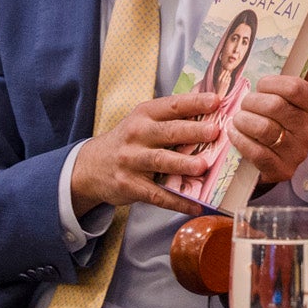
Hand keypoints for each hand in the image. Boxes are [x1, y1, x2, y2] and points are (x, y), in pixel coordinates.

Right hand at [69, 91, 225, 217]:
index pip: (172, 105)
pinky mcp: (130, 185)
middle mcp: (137, 135)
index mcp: (144, 115)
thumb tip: (213, 114)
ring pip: (160, 161)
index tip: (216, 101)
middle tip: (213, 132)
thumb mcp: (143, 122)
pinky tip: (195, 206)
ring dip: (182, 164)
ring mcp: (132, 161)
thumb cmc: (129, 141)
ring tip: (202, 167)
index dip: (195, 102)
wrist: (91, 166)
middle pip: (168, 132)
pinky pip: (157, 195)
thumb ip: (172, 118)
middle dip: (192, 131)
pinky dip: (177, 201)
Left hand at [225, 31, 307, 181]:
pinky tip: (235, 133)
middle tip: (245, 102)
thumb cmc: (285, 114)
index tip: (261, 83)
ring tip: (238, 117)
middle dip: (253, 102)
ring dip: (243, 120)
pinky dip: (241, 140)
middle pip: (276, 107)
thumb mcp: (297, 90)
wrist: (279, 155)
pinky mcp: (281, 170)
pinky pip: (257, 152)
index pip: (295, 88)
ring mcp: (297, 152)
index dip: (271, 83)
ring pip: (264, 129)